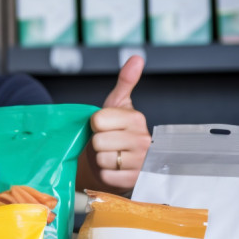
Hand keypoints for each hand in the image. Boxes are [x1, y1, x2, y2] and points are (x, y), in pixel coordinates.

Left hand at [88, 55, 150, 190]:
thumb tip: (136, 58)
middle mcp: (143, 140)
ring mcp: (141, 162)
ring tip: (112, 156)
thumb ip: (125, 82)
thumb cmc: (117, 131)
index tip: (104, 126)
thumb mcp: (118, 105)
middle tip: (107, 143)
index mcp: (136, 118)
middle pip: (98, 141)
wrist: (122, 161)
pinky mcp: (135, 180)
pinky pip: (107, 175)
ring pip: (102, 159)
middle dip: (97, 143)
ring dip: (102, 159)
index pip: (98, 120)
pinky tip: (115, 169)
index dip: (95, 124)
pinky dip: (106, 174)